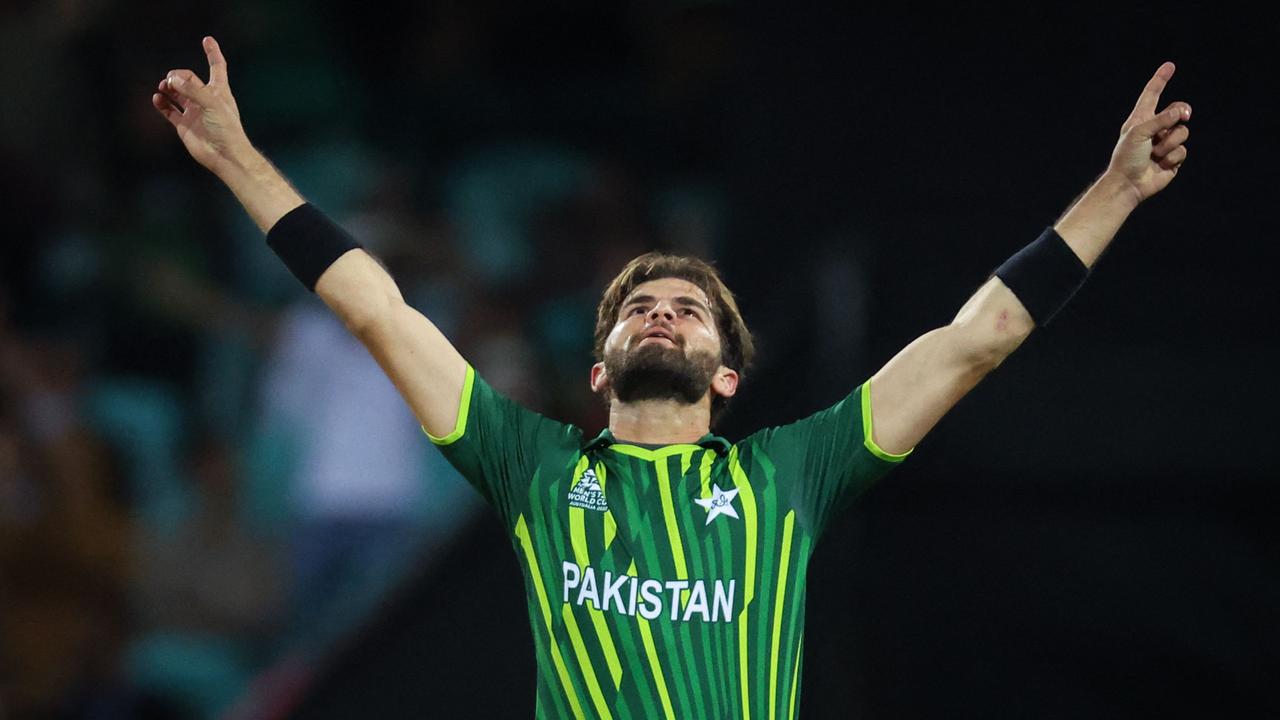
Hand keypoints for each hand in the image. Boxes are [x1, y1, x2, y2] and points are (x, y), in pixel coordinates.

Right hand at [152, 36, 249, 176]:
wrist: (224, 156)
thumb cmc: (226, 129)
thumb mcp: (212, 103)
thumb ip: (192, 89)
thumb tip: (172, 80)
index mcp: (219, 92)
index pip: (217, 67)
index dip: (212, 53)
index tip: (207, 39)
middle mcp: (206, 100)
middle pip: (189, 79)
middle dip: (178, 76)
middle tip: (171, 80)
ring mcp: (194, 112)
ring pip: (177, 93)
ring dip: (168, 87)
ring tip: (164, 88)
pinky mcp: (184, 125)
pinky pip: (169, 110)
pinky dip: (161, 103)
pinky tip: (157, 98)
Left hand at [1105, 61, 1191, 203]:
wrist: (1128, 184)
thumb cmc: (1127, 158)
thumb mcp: (1139, 133)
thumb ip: (1160, 120)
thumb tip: (1180, 113)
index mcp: (1141, 119)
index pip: (1153, 94)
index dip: (1161, 80)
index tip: (1169, 66)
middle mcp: (1155, 128)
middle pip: (1178, 110)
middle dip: (1182, 112)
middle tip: (1183, 115)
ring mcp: (1165, 143)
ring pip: (1182, 132)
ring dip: (1170, 143)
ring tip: (1155, 153)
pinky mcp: (1173, 158)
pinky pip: (1183, 150)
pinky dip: (1172, 157)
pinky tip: (1160, 164)